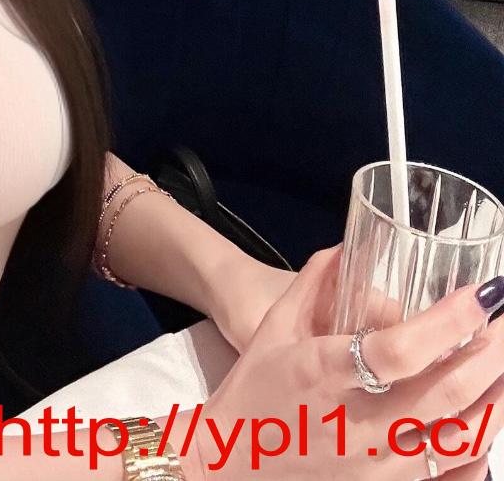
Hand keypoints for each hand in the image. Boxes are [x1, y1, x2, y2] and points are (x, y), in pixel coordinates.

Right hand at [179, 244, 503, 480]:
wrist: (227, 471)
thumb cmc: (251, 395)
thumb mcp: (272, 330)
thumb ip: (313, 284)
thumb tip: (352, 245)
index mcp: (324, 376)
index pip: (400, 350)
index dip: (448, 322)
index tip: (482, 293)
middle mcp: (358, 428)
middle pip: (445, 394)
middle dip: (491, 354)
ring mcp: (378, 471)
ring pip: (460, 440)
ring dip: (495, 398)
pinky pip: (452, 480)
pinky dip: (480, 451)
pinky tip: (488, 418)